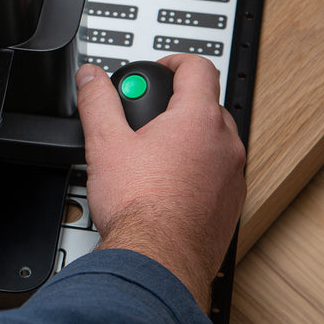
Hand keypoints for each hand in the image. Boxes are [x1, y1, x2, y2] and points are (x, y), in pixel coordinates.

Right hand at [75, 55, 246, 310]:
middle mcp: (226, 145)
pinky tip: (164, 186)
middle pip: (206, 105)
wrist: (158, 261)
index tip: (158, 70)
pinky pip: (217, 173)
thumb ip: (98, 101)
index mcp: (198, 120)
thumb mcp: (104, 143)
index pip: (199, 69)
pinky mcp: (231, 205)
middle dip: (175, 105)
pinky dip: (196, 170)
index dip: (175, 62)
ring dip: (187, 139)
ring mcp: (233, 177)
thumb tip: (90, 77)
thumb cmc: (139, 207)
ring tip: (151, 155)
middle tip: (144, 118)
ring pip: (214, 141)